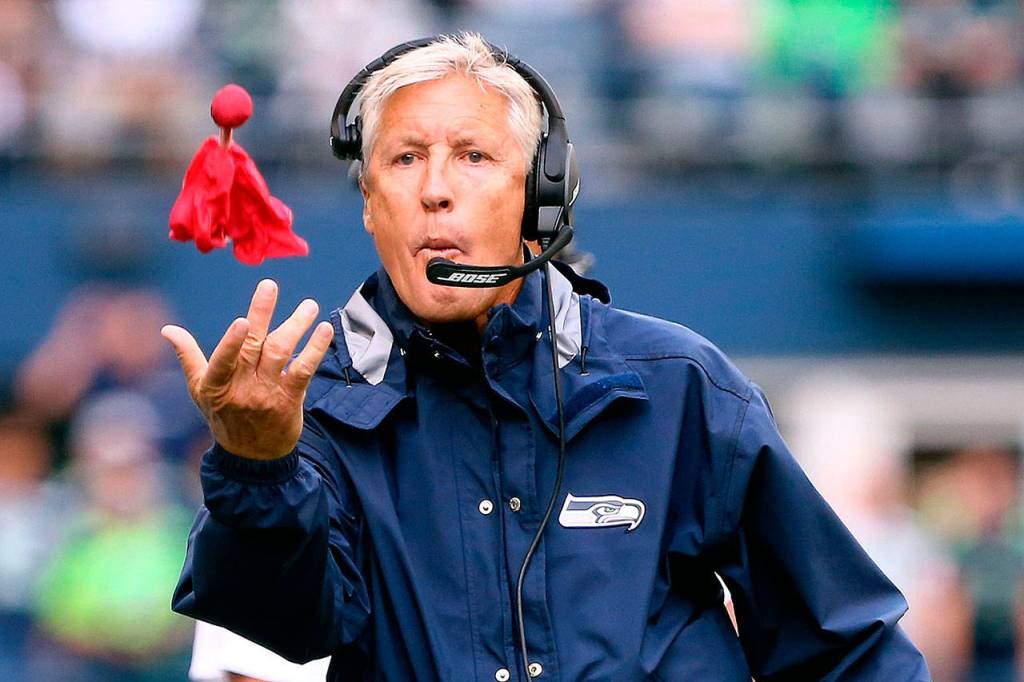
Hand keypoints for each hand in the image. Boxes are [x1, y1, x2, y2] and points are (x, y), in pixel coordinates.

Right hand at [161, 279, 333, 459]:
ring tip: (309, 306)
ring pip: (281, 353)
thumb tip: (167, 330)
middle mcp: (242, 389)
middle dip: (261, 314)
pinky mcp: (290, 399)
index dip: (232, 343)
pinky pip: (303, 371)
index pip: (223, 362)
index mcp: (216, 385)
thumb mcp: (200, 390)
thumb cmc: (223, 416)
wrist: (252, 458)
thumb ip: (188, 356)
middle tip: (269, 285)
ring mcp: (268, 394)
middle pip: (254, 347)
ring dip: (296, 326)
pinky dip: (315, 350)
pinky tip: (324, 330)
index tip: (241, 321)